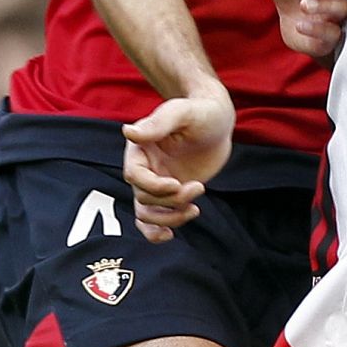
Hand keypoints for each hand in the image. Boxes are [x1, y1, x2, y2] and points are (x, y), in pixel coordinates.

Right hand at [121, 87, 234, 241]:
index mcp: (139, 148)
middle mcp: (143, 168)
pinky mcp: (169, 194)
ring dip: (170, 218)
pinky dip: (156, 231)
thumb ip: (158, 123)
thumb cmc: (199, 112)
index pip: (134, 176)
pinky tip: (170, 234)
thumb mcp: (181, 112)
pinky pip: (153, 219)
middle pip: (144, 198)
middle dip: (171, 200)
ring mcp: (156, 182)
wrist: (217, 121)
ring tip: (194, 210)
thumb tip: (129, 132)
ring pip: (148, 213)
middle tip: (198, 187)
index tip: (177, 184)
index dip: (154, 186)